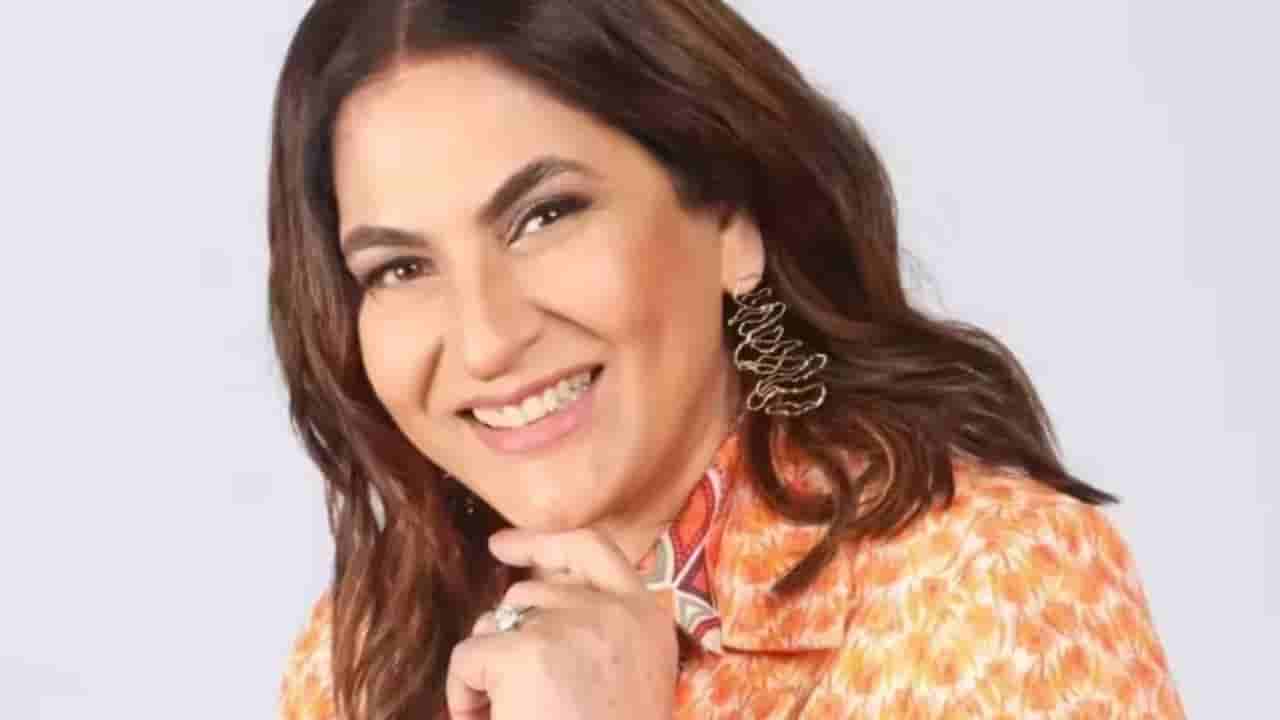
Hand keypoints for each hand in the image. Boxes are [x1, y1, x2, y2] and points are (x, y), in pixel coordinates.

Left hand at [445, 528, 677, 719]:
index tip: (503, 547)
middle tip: (511, 691)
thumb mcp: (624, 682)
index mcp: (650, 621)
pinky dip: (463, 694)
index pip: (595, 549)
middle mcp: (618, 610)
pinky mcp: (527, 650)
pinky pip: (469, 655)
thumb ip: (594, 636)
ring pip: (498, 621)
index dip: (545, 542)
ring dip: (491, 664)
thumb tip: (520, 603)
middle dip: (508, 632)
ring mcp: (573, 625)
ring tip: (511, 715)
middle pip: (535, 589)